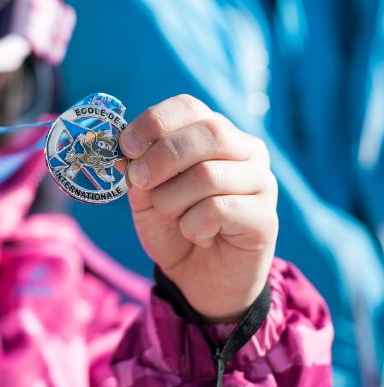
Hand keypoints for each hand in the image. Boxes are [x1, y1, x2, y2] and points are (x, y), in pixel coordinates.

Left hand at [121, 94, 277, 321]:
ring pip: (208, 175)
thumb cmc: (174, 226)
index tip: (126, 146)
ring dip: (173, 201)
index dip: (155, 122)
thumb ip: (137, 169)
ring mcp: (262, 181)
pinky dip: (192, 225)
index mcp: (215, 132)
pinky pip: (218, 210)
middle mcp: (246, 149)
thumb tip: (121, 152)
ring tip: (173, 218)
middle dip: (162, 157)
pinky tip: (198, 235)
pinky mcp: (265, 218)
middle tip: (139, 181)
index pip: (189, 107)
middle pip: (208, 132)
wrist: (200, 279)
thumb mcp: (146, 194)